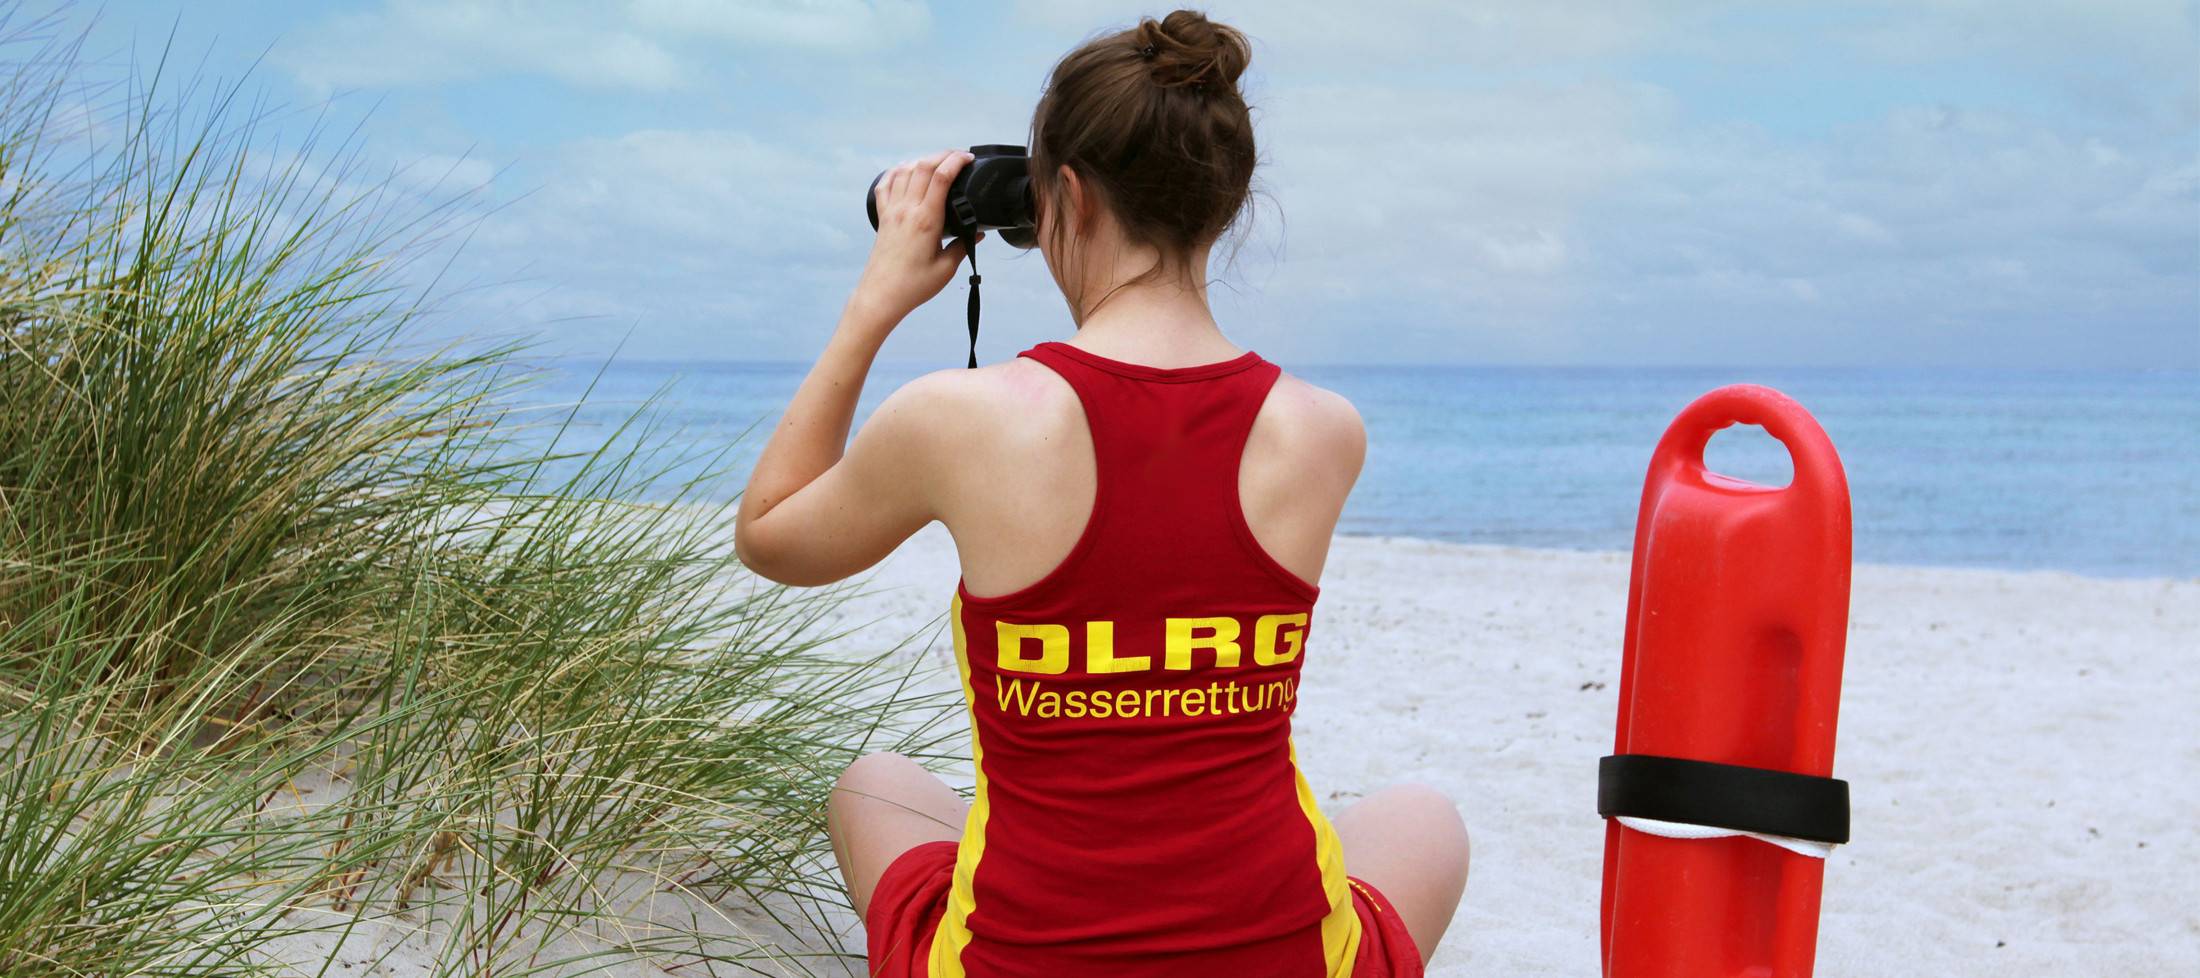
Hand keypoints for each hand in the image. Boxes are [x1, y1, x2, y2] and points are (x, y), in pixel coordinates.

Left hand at [848, 149, 983, 332]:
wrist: (881, 296)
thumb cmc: (913, 286)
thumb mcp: (946, 268)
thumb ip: (963, 246)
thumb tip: (978, 233)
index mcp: (926, 220)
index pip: (941, 177)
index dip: (956, 161)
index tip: (969, 159)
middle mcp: (907, 210)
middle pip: (923, 166)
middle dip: (943, 155)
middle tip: (959, 157)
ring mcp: (892, 212)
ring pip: (905, 170)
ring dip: (923, 160)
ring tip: (938, 162)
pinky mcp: (883, 218)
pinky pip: (885, 185)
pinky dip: (896, 172)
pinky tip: (905, 170)